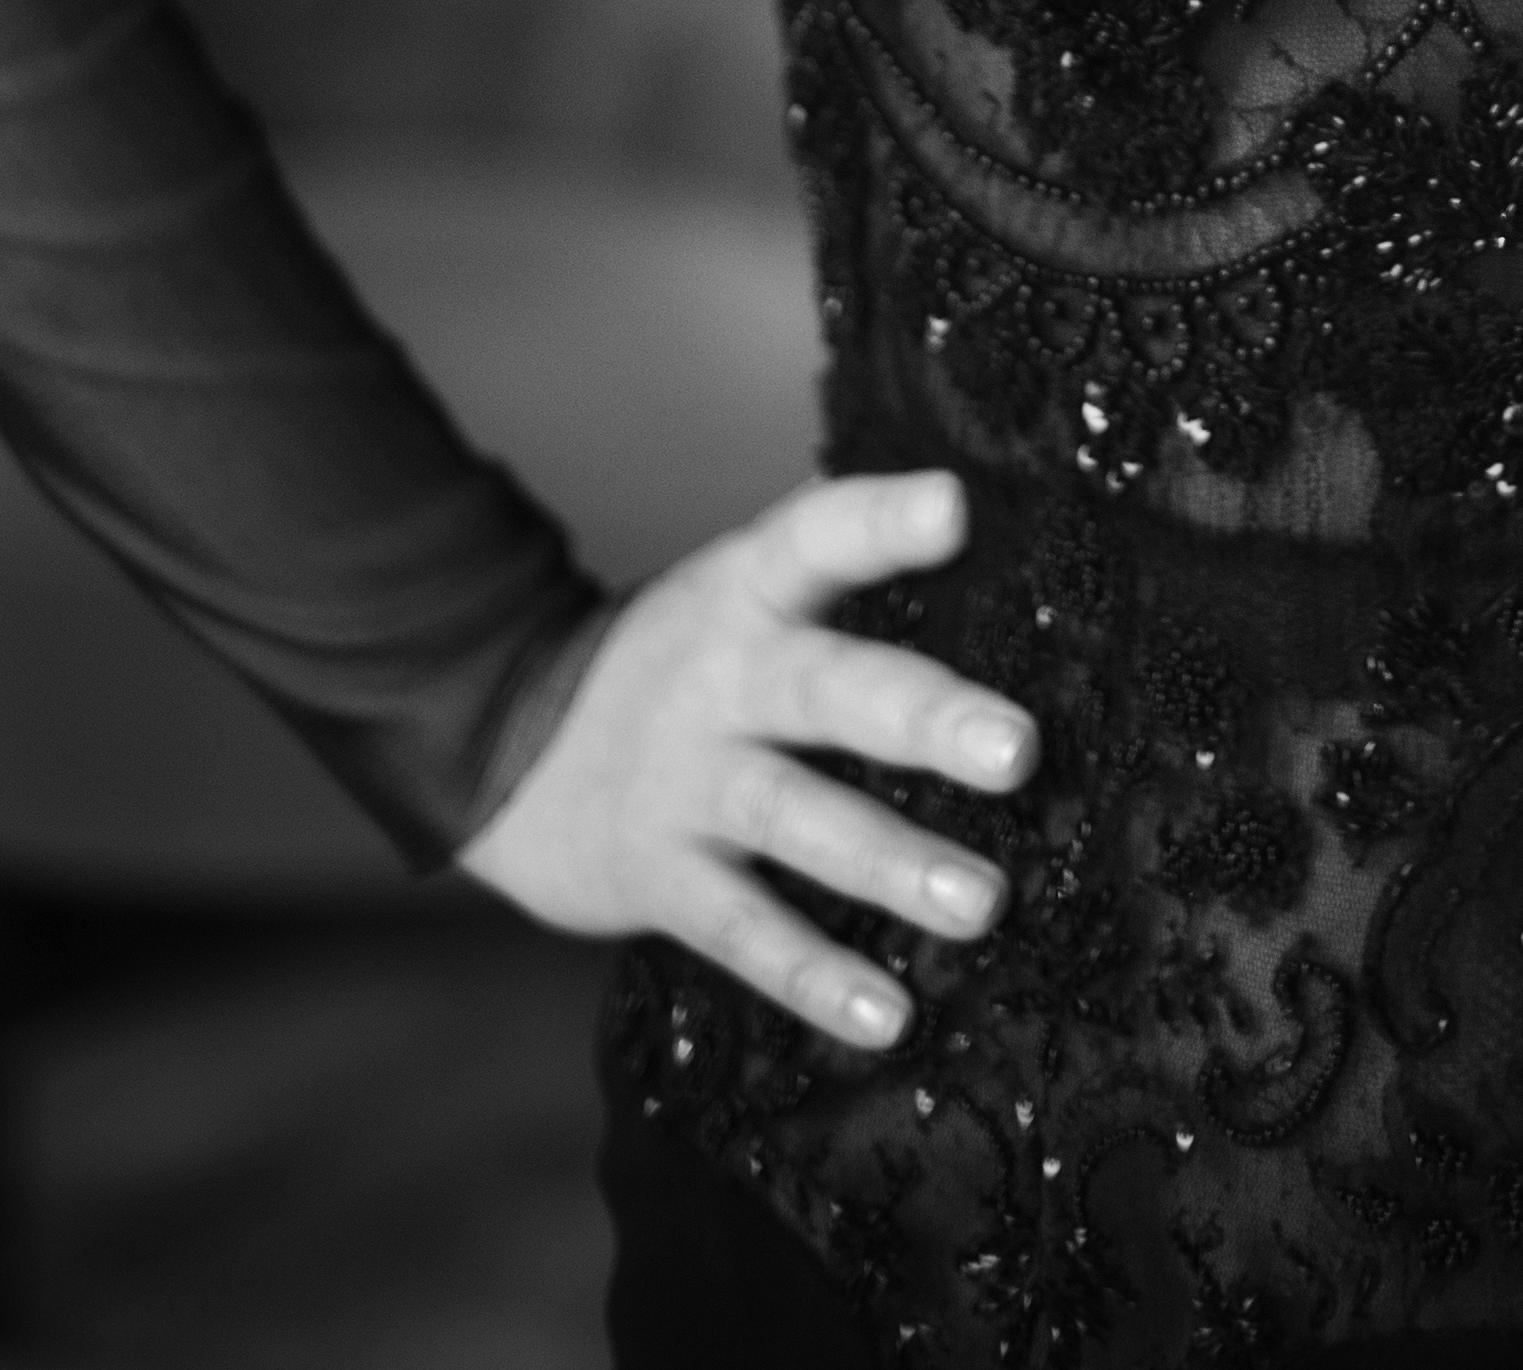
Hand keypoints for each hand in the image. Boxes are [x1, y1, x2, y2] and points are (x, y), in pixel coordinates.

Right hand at [459, 469, 1035, 1054]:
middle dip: (923, 719)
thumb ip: (842, 570)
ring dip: (891, 863)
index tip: (954, 507)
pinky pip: (742, 931)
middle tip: (1018, 748)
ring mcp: (687, 783)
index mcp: (748, 591)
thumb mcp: (741, 589)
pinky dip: (813, 977)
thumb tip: (993, 535)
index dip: (881, 519)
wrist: (504, 741)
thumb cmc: (684, 659)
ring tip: (980, 901)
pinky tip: (888, 1015)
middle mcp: (721, 680)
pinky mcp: (660, 875)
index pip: (816, 537)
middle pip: (825, 690)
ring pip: (795, 818)